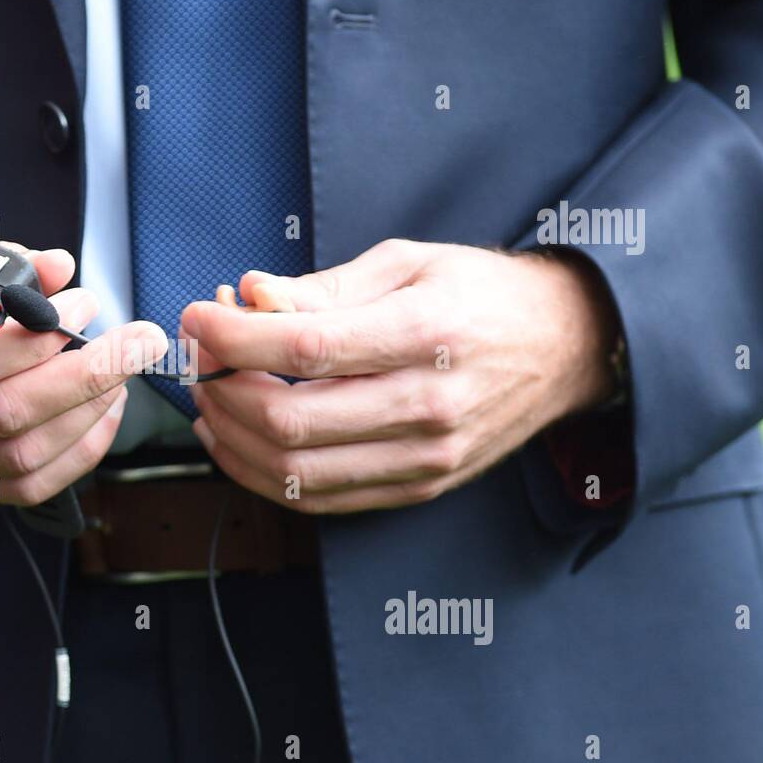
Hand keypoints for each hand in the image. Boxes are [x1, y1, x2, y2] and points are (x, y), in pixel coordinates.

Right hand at [0, 236, 166, 505]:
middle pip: (5, 414)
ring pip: (19, 455)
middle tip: (138, 340)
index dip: (38, 338)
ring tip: (122, 370)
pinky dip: (75, 455)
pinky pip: (21, 485)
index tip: (84, 302)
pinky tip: (103, 414)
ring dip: (88, 414)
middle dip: (88, 376)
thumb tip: (57, 266)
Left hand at [180, 239, 618, 513]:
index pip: (304, 346)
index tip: (197, 318)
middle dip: (221, 389)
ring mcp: (424, 457)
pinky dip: (264, 475)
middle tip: (200, 360)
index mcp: (424, 334)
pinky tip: (241, 440)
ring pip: (296, 472)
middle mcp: (427, 406)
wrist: (565, 348)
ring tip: (210, 399)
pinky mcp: (419, 487)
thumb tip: (247, 296)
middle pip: (290, 419)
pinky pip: (321, 499)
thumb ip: (322, 288)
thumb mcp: (406, 262)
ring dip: (232, 438)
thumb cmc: (482, 295)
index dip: (232, 335)